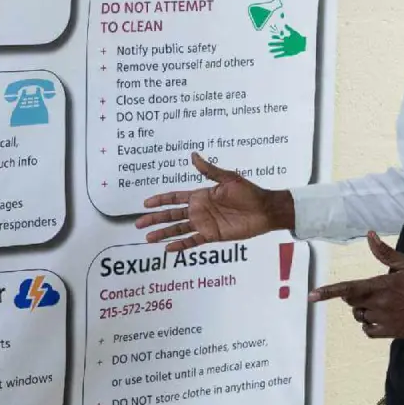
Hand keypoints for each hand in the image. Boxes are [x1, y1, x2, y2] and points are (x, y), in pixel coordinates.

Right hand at [135, 152, 293, 252]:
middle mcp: (199, 210)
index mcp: (201, 195)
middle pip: (172, 215)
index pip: (175, 198)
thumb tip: (193, 155)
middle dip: (155, 219)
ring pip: (179, 229)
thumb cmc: (249, 192)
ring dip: (163, 233)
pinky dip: (181, 245)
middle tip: (138, 223)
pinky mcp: (213, 236)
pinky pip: (193, 241)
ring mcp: (205, 224)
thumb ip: (209, 170)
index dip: (160, 200)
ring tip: (148, 238)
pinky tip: (168, 249)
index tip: (146, 203)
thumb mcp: (228, 178)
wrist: (265, 210)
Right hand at [268, 28, 306, 58]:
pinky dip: (278, 56)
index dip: (275, 37)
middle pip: (278, 44)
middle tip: (268, 44)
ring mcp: (286, 49)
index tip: (271, 37)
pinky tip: (274, 56)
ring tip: (269, 51)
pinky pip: (282, 54)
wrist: (304, 44)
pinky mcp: (288, 53)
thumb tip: (285, 24)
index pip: (279, 38)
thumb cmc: (299, 38)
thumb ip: (289, 29)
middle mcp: (285, 44)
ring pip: (279, 49)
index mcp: (286, 39)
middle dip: (273, 44)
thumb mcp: (294, 33)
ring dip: (274, 50)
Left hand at [309, 232, 403, 339]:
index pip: (349, 289)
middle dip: (357, 295)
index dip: (328, 292)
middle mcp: (382, 305)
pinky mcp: (395, 333)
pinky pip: (371, 331)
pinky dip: (371, 324)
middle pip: (353, 303)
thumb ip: (385, 253)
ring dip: (365, 310)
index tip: (311, 295)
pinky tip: (384, 316)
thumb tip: (369, 235)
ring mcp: (387, 321)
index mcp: (384, 286)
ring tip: (385, 301)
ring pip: (361, 317)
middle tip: (377, 288)